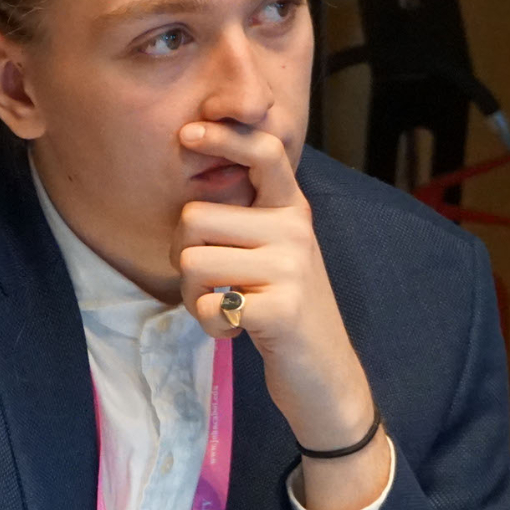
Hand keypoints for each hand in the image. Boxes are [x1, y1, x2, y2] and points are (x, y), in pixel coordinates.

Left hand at [171, 122, 389, 509]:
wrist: (326, 376)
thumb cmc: (284, 311)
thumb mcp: (275, 254)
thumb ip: (247, 219)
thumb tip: (192, 185)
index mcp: (291, 211)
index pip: (264, 154)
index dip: (224, 137)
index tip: (189, 132)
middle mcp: (295, 230)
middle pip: (193, 218)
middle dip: (184, 256)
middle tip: (213, 284)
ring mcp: (291, 268)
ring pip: (193, 262)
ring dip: (194, 295)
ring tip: (228, 307)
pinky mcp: (279, 309)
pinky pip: (208, 305)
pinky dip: (209, 324)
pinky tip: (236, 331)